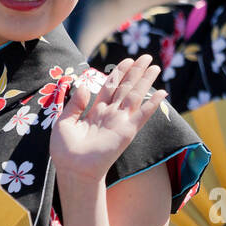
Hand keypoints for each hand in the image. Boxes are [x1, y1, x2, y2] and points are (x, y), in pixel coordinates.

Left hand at [51, 55, 167, 181]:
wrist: (73, 169)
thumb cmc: (65, 150)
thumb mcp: (64, 121)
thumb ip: (75, 103)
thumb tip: (84, 86)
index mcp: (96, 111)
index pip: (111, 86)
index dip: (119, 72)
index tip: (128, 60)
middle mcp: (111, 114)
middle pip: (126, 87)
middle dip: (136, 72)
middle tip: (146, 57)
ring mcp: (120, 122)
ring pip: (135, 96)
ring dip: (145, 81)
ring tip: (155, 67)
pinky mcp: (127, 131)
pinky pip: (142, 115)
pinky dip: (152, 104)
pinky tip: (162, 93)